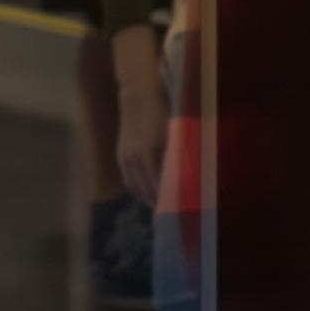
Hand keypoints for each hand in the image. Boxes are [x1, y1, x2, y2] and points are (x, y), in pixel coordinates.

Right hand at [112, 24, 168, 205]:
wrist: (136, 96)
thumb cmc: (159, 113)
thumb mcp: (172, 133)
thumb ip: (177, 156)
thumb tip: (190, 176)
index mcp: (146, 155)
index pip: (158, 187)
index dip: (168, 200)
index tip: (180, 210)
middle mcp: (132, 160)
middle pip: (145, 191)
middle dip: (158, 204)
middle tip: (173, 214)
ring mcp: (123, 158)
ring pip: (134, 188)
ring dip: (147, 199)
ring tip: (161, 206)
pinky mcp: (119, 156)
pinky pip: (128, 180)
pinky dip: (137, 190)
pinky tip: (148, 192)